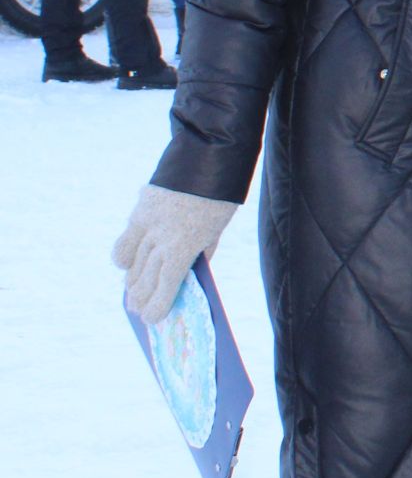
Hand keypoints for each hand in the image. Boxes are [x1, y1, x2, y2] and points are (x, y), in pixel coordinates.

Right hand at [112, 184, 240, 325]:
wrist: (208, 157)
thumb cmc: (220, 197)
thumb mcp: (216, 228)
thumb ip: (201, 250)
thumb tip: (187, 272)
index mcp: (184, 246)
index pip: (165, 284)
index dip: (157, 305)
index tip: (151, 320)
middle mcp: (161, 237)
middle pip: (144, 277)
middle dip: (140, 298)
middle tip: (138, 311)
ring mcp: (146, 222)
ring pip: (130, 261)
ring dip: (130, 280)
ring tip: (132, 293)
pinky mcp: (139, 208)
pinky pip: (126, 240)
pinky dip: (126, 254)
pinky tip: (128, 264)